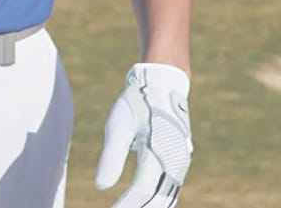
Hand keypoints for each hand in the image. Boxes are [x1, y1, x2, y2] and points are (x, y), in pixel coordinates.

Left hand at [94, 63, 192, 207]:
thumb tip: (100, 187)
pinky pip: (170, 192)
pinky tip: (142, 206)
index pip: (142, 191)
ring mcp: (180, 165)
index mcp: (159, 152)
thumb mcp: (118, 124)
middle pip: (157, 201)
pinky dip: (158, 203)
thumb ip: (111, 157)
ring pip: (167, 200)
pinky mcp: (179, 164)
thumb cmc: (137, 102)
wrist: (163, 84)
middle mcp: (175, 163)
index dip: (125, 206)